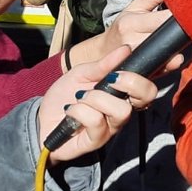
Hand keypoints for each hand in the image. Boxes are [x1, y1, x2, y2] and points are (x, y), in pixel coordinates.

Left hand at [38, 44, 157, 161]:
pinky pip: (96, 121)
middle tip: (110, 79)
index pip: (149, 86)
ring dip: (97, 98)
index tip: (127, 68)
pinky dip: (79, 111)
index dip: (146, 75)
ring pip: (121, 110)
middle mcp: (123, 110)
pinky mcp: (96, 140)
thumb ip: (103, 64)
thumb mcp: (82, 73)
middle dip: (130, 82)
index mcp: (123, 93)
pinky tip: (70, 111)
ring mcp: (111, 127)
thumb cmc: (66, 96)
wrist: (42, 119)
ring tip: (81, 98)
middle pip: (147, 97)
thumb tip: (125, 49)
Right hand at [66, 0, 178, 72]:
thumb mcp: (134, 7)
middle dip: (181, 31)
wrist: (103, 52)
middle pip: (165, 37)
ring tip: (185, 39)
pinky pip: (162, 70)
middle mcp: (133, 41)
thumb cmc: (122, 26)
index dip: (179, 15)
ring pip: (165, 54)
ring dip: (178, 48)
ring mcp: (138, 58)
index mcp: (131, 23)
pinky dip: (172, 64)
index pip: (161, 19)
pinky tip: (177, 56)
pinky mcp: (143, 71)